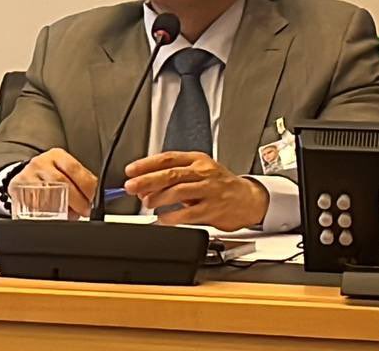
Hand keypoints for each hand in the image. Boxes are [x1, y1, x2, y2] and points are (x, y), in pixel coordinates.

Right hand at [10, 148, 97, 217]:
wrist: (25, 177)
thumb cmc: (51, 177)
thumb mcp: (66, 173)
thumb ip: (82, 182)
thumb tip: (98, 199)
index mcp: (57, 155)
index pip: (75, 169)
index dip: (86, 187)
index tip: (92, 199)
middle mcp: (42, 162)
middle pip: (62, 182)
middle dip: (77, 200)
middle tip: (83, 210)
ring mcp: (28, 174)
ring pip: (48, 193)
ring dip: (62, 207)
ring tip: (69, 214)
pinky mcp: (18, 186)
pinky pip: (34, 201)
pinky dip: (45, 210)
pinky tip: (51, 212)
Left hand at [124, 151, 269, 230]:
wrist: (248, 200)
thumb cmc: (218, 185)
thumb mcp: (197, 172)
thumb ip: (172, 177)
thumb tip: (143, 187)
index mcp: (196, 160)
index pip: (167, 158)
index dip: (146, 164)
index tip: (130, 171)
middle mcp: (203, 173)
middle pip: (170, 174)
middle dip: (147, 181)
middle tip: (131, 187)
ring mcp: (209, 190)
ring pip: (179, 191)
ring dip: (158, 198)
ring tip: (146, 203)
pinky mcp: (214, 209)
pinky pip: (189, 213)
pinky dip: (172, 217)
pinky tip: (162, 219)